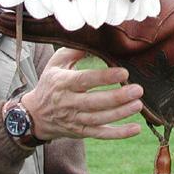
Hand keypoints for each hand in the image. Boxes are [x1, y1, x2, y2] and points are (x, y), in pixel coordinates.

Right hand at [20, 48, 143, 140]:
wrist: (35, 115)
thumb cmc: (51, 83)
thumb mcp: (56, 63)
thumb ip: (74, 51)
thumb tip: (95, 39)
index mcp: (63, 83)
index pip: (84, 80)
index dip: (104, 77)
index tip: (123, 72)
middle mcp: (68, 103)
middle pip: (94, 102)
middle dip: (117, 97)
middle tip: (137, 90)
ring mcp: (74, 120)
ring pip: (99, 119)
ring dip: (120, 114)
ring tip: (138, 104)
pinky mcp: (80, 132)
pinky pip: (101, 134)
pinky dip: (118, 134)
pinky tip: (136, 129)